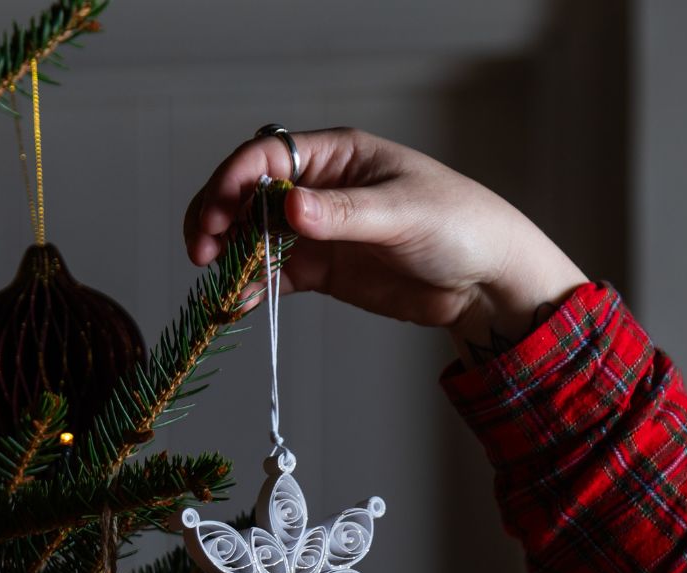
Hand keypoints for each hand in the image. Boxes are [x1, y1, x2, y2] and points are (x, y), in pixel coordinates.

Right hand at [184, 128, 587, 360]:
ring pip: (255, 237)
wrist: (484, 282)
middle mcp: (320, 189)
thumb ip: (344, 214)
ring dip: (230, 256)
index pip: (269, 156)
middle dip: (219, 218)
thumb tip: (290, 208)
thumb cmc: (458, 225)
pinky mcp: (323, 270)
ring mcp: (319, 232)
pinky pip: (275, 275)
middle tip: (202, 250)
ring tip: (215, 281)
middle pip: (249, 195)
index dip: (234, 180)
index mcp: (339, 156)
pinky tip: (238, 302)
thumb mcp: (402, 213)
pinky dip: (253, 287)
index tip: (218, 212)